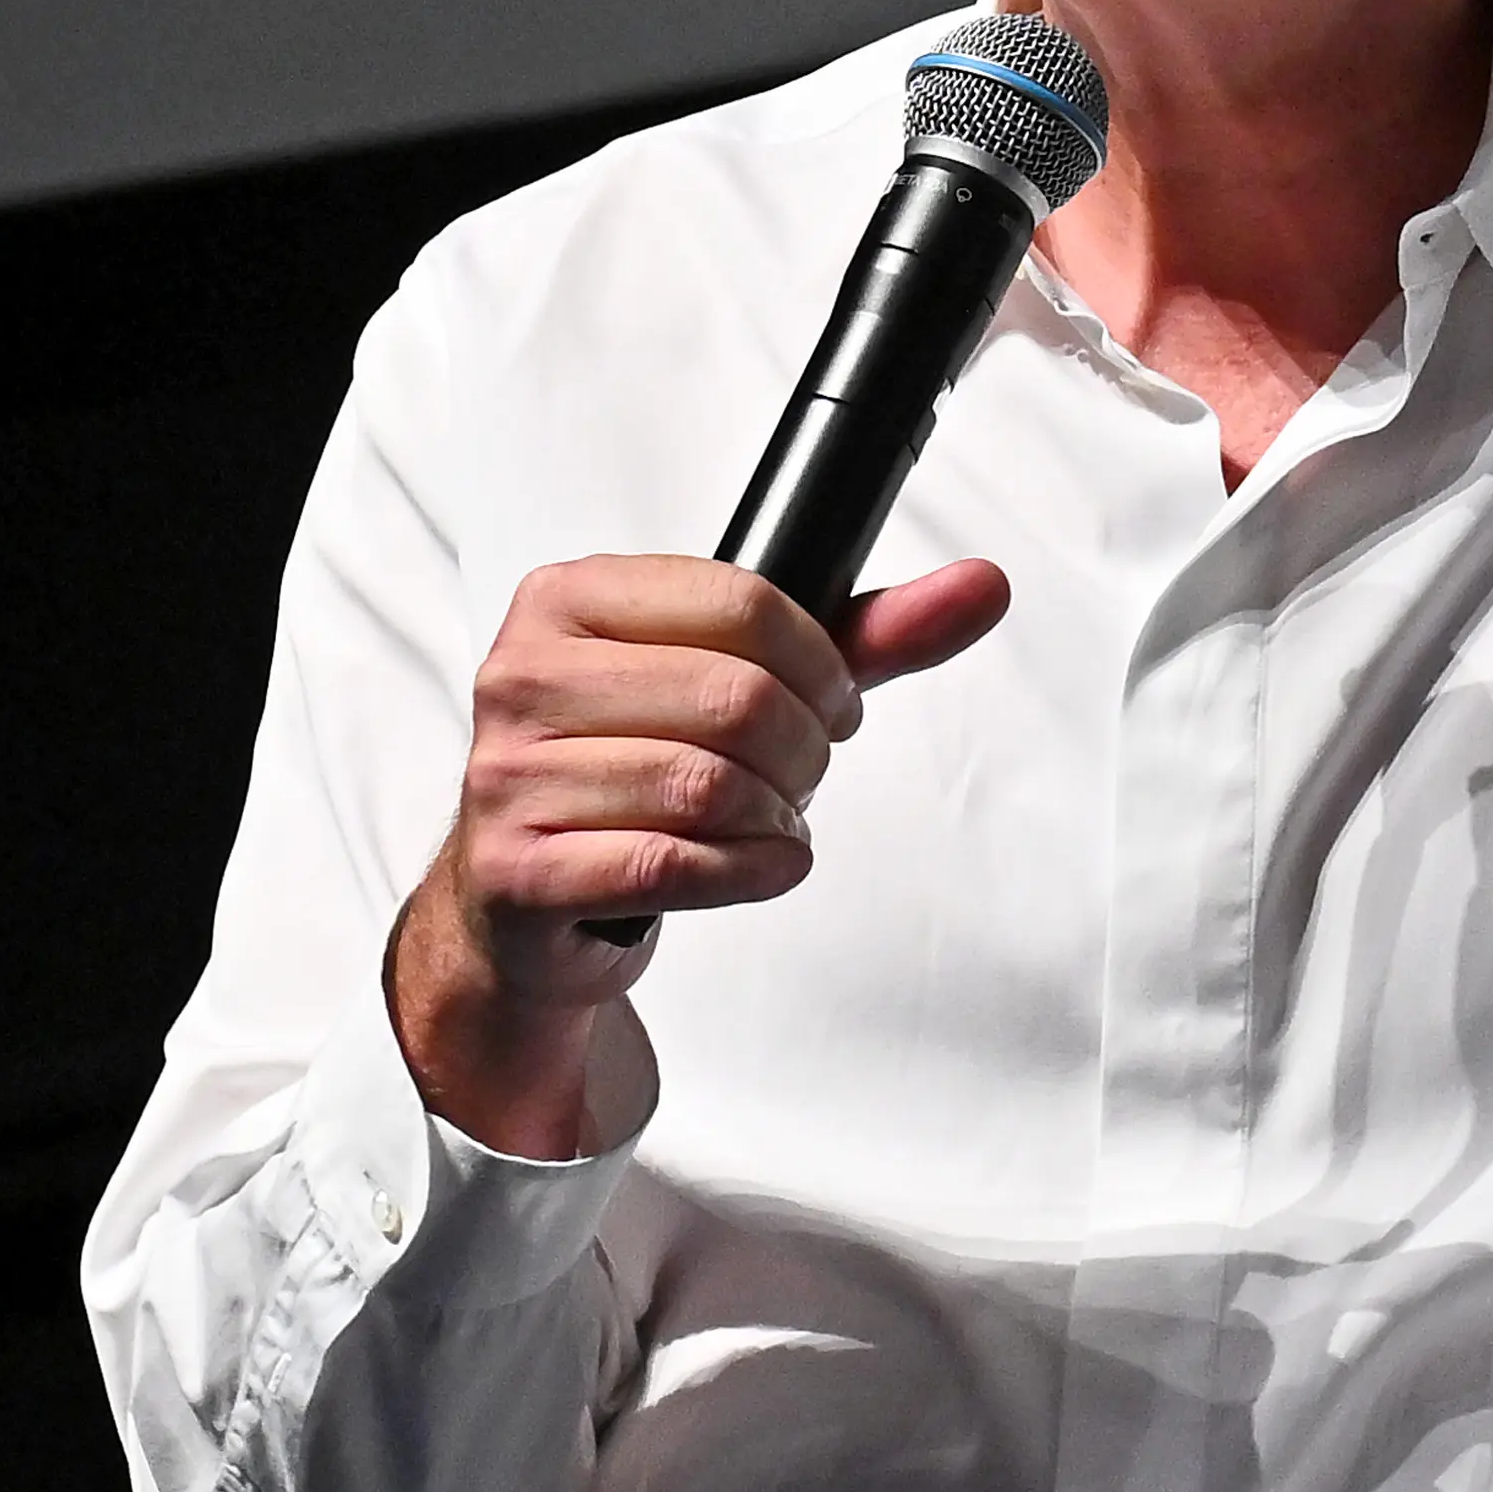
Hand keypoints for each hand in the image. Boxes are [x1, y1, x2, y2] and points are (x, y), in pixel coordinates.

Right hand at [386, 554, 1009, 1156]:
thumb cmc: (636, 773)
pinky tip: (758, 865)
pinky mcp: (520, 870)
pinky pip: (675, 865)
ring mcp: (509, 775)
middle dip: (805, 751)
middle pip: (736, 697)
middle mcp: (522, 674)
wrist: (530, 904)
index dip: (822, 665)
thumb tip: (982, 587)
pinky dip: (750, 872)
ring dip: (777, 818)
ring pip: (709, 786)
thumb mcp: (740, 682)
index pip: (742, 600)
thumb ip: (861, 637)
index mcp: (567, 597)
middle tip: (802, 775)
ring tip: (769, 823)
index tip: (833, 703)